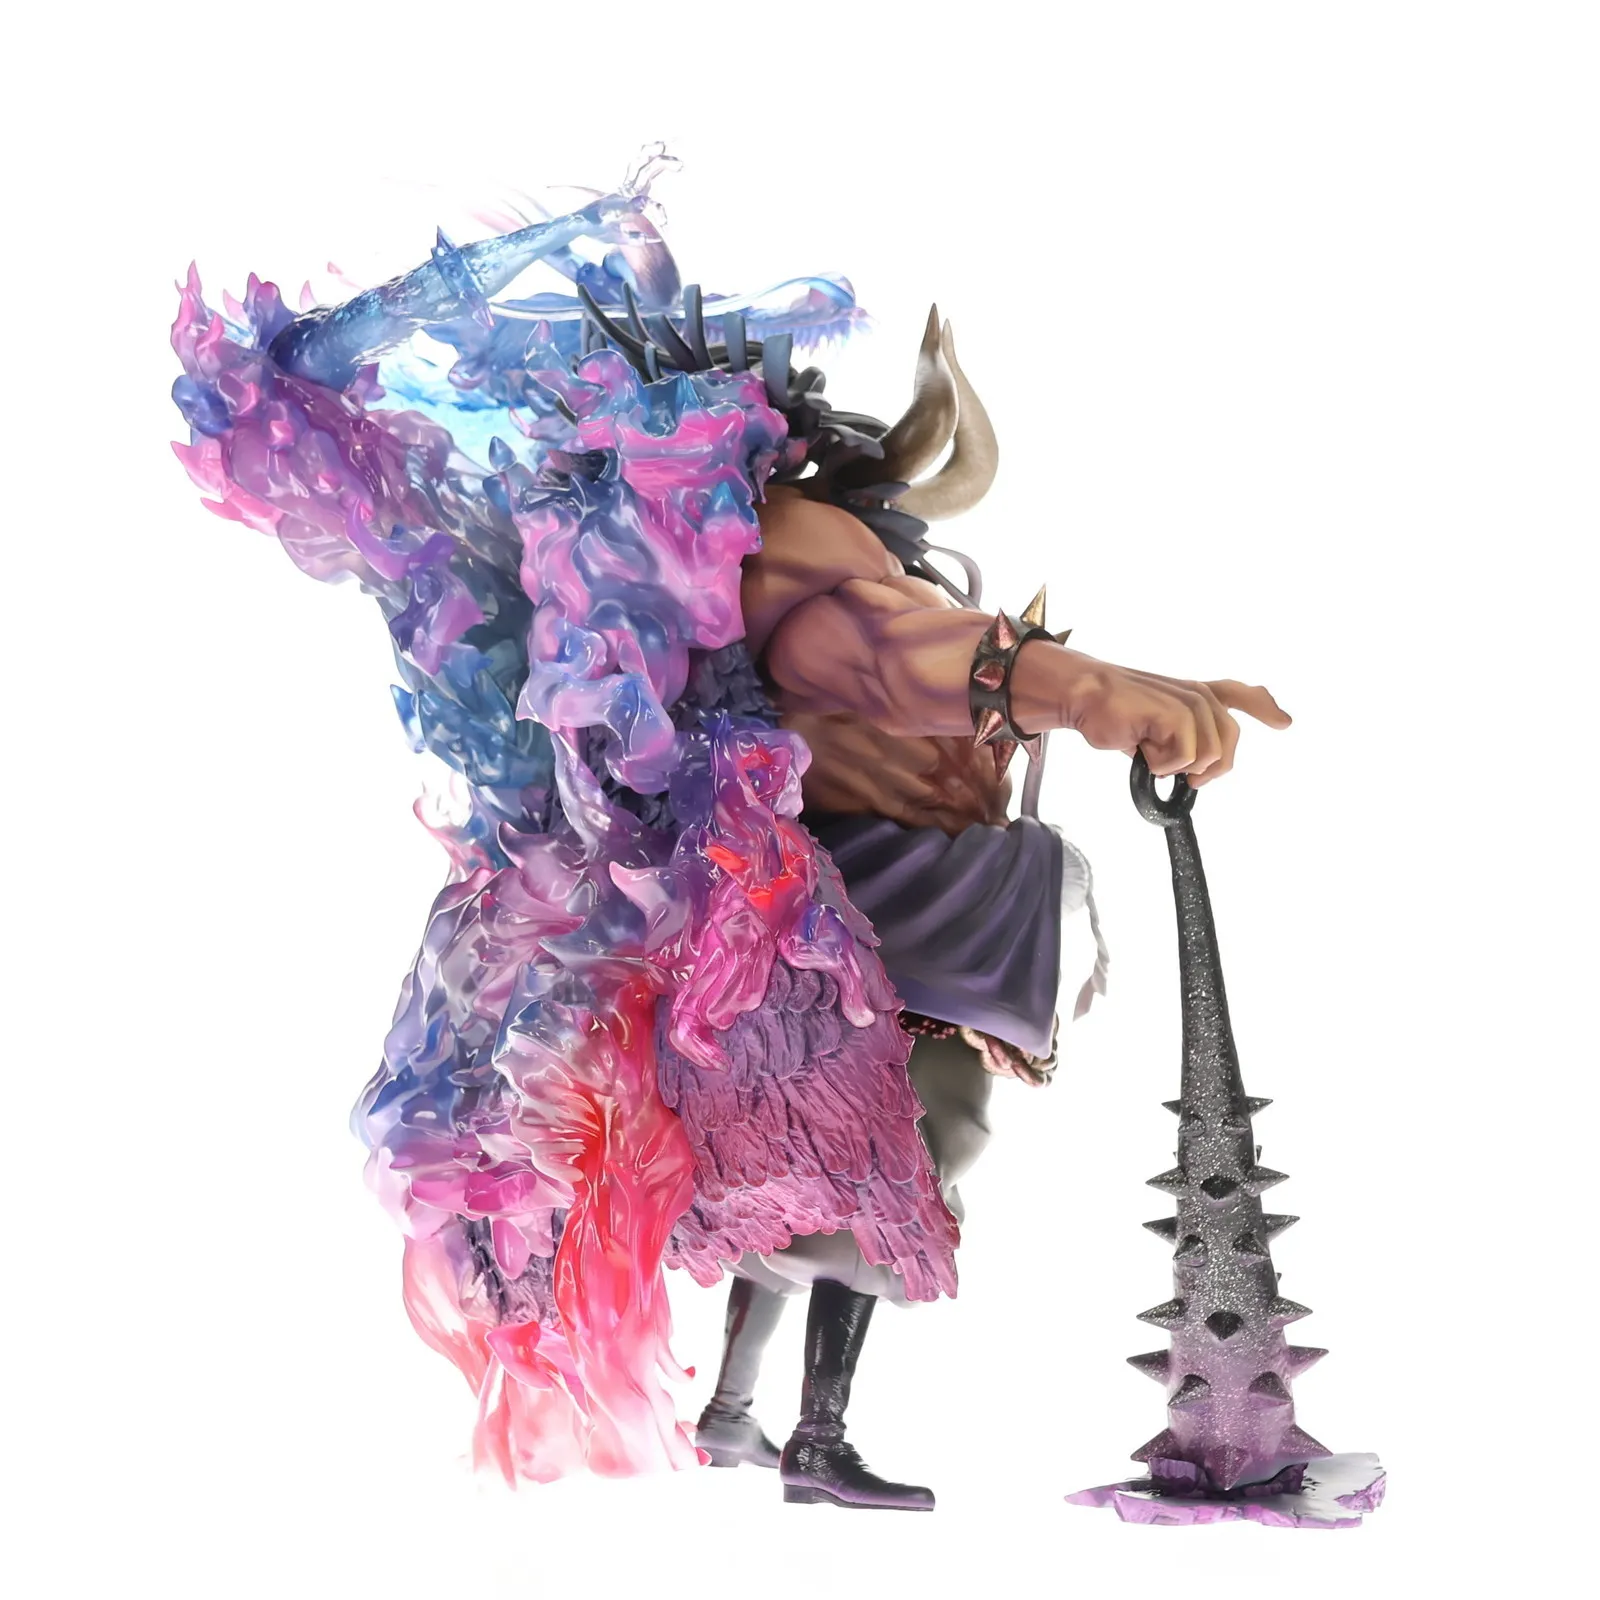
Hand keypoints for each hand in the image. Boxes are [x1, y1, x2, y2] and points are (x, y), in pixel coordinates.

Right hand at [1061, 656, 1290, 784]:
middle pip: (1226, 745)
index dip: (1265, 708)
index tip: (1283, 722)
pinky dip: (1158, 763)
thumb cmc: (1115, 716)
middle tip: (1171, 770)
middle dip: (1205, 770)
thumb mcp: (1153, 731)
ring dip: (1171, 765)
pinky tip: (1139, 742)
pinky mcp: (1180, 711)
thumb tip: (1195, 776)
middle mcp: (1200, 695)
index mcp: (1197, 694)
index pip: (1242, 695)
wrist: (1086, 698)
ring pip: (1206, 757)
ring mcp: (1192, 701)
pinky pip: (1185, 757)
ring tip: (1145, 745)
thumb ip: (1180, 743)